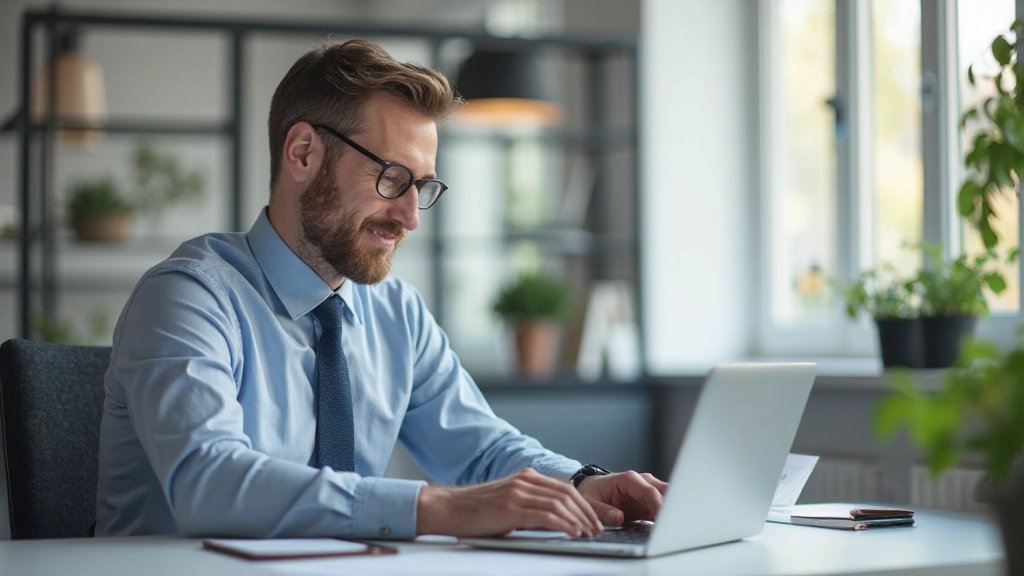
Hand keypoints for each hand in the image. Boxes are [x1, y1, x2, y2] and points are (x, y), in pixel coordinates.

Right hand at [416, 468, 602, 537]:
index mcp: (525, 477)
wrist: (447, 508)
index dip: (583, 504)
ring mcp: (517, 493)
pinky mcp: (511, 509)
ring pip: (560, 503)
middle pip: (567, 494)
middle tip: (598, 528)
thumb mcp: (508, 499)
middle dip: (587, 512)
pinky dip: (564, 524)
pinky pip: (546, 515)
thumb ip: (530, 501)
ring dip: (579, 519)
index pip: (564, 488)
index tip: (594, 518)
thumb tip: (556, 512)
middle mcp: (524, 481)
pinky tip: (573, 533)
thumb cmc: (475, 509)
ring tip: (588, 533)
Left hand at [576, 471, 667, 526]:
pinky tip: (670, 528)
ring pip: (669, 498)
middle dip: (673, 506)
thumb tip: (618, 518)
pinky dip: (668, 517)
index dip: (659, 505)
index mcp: (628, 480)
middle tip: (676, 523)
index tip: (664, 519)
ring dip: (673, 511)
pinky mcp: (650, 502)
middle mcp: (642, 482)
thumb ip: (603, 511)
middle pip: (665, 491)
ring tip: (676, 527)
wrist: (592, 489)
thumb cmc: (591, 493)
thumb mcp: (590, 503)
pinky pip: (664, 509)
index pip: (649, 492)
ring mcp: (648, 491)